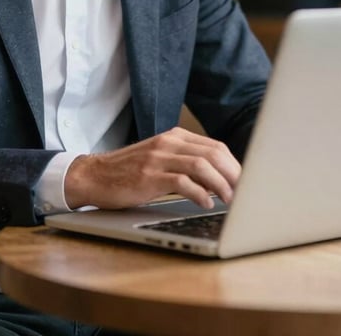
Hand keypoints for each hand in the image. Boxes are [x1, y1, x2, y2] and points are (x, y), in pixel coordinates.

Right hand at [64, 127, 240, 209]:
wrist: (94, 175)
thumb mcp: (160, 159)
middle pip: (214, 153)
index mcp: (175, 136)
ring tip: (230, 200)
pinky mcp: (149, 176)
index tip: (246, 183)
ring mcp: (158, 158)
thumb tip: (219, 179)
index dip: (235, 165)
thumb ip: (185, 162)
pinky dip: (199, 193)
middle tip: (246, 193)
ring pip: (202, 165)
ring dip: (221, 184)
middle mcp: (169, 143)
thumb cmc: (129, 172)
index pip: (215, 146)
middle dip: (234, 174)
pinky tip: (206, 204)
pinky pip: (182, 182)